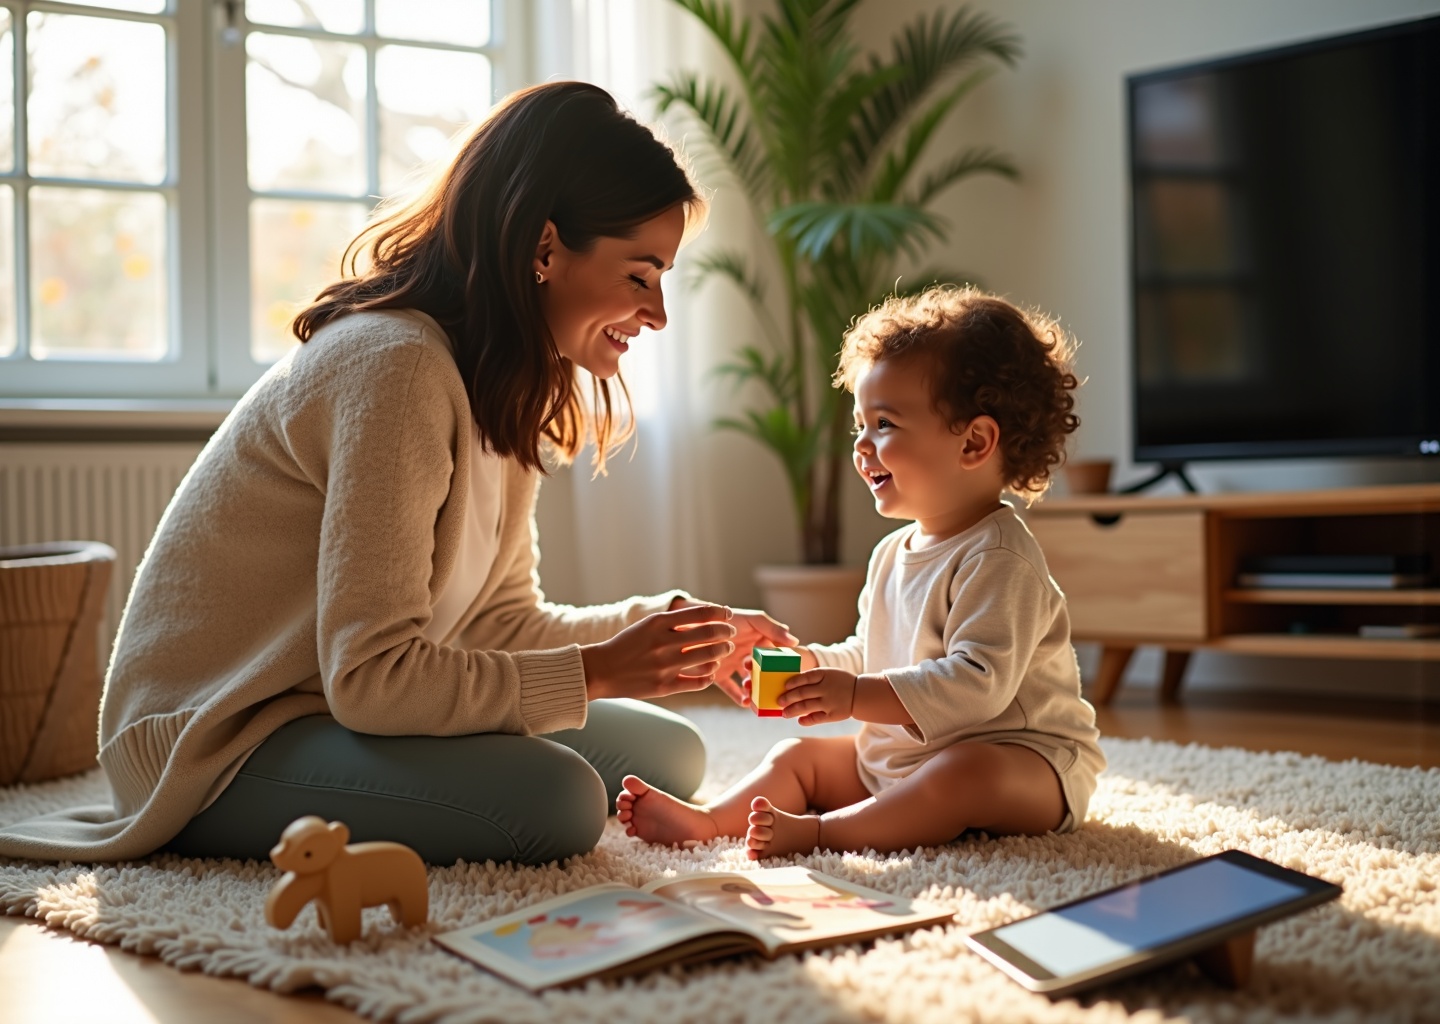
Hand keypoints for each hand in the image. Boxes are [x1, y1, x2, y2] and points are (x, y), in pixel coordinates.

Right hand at [581, 604, 736, 700]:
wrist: (601, 670)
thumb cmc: (627, 644)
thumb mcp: (648, 625)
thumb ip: (675, 621)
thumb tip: (706, 616)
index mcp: (659, 623)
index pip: (701, 613)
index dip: (721, 614)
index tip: (728, 616)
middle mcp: (663, 643)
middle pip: (710, 634)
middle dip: (726, 633)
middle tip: (730, 634)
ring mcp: (665, 666)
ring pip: (708, 658)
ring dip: (721, 654)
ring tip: (723, 652)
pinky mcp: (665, 686)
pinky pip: (699, 682)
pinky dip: (709, 676)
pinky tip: (711, 672)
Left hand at [672, 600, 797, 705]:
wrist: (696, 623)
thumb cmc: (727, 618)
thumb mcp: (752, 620)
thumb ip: (772, 628)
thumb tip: (794, 641)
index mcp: (759, 643)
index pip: (774, 657)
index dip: (780, 666)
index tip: (784, 674)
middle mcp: (748, 655)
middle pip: (763, 673)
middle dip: (766, 681)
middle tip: (767, 685)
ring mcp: (734, 666)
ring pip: (749, 683)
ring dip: (754, 689)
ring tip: (754, 691)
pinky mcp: (719, 675)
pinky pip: (731, 689)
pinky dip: (738, 697)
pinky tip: (745, 702)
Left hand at [778, 667, 855, 725]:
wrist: (860, 694)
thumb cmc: (839, 682)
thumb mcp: (829, 674)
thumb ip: (812, 678)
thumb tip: (790, 687)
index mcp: (825, 674)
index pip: (805, 677)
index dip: (793, 682)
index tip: (784, 686)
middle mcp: (826, 688)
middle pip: (802, 693)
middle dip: (788, 698)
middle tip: (779, 702)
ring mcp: (830, 702)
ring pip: (806, 707)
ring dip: (793, 710)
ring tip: (784, 714)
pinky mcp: (833, 715)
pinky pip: (817, 718)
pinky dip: (807, 720)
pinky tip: (799, 720)